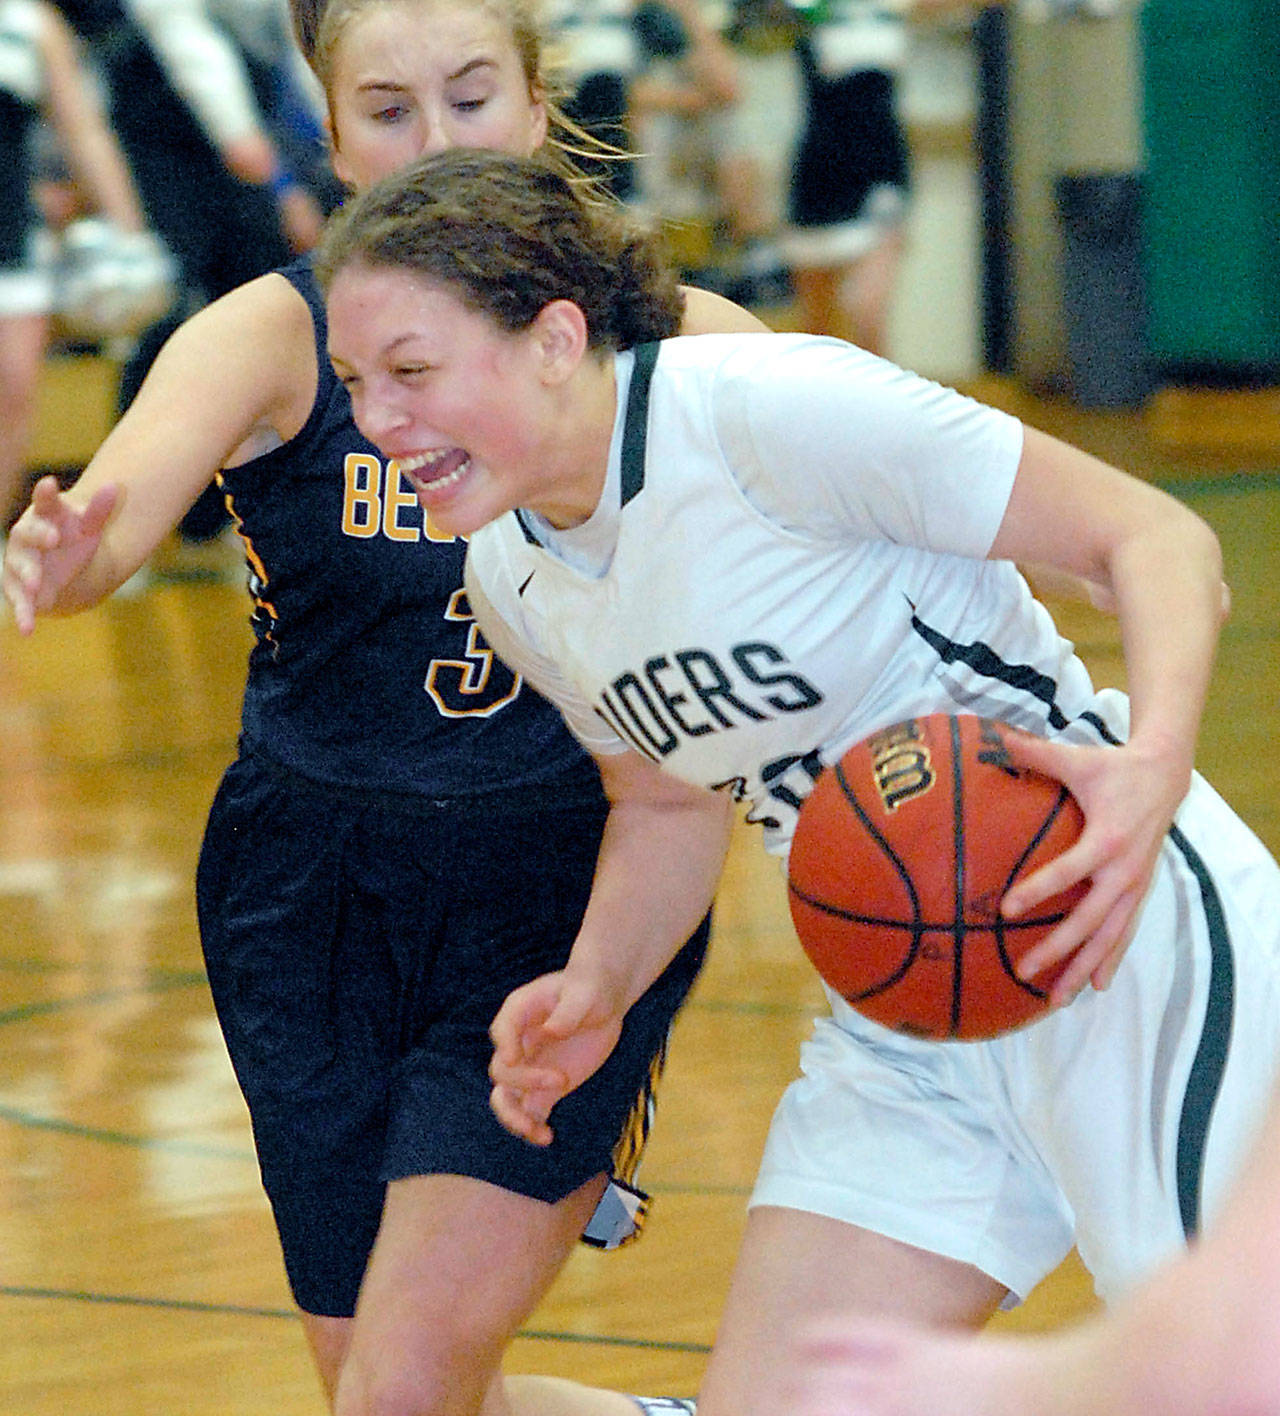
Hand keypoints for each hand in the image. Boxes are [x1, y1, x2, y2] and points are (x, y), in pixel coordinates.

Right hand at [2, 476, 117, 633]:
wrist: (64, 570)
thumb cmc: (74, 540)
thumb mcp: (89, 527)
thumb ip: (99, 510)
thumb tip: (113, 486)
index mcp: (45, 516)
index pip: (44, 502)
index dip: (46, 493)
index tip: (50, 483)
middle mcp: (26, 536)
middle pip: (27, 533)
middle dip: (38, 535)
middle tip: (53, 538)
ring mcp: (19, 561)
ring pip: (18, 566)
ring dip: (27, 573)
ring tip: (36, 583)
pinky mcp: (17, 588)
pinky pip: (19, 601)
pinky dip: (22, 614)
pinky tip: (27, 629)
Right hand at [489, 970, 623, 1145]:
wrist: (603, 1002)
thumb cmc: (589, 989)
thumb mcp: (583, 993)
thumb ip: (567, 1011)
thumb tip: (551, 1031)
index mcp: (518, 1013)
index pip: (501, 1031)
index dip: (505, 1046)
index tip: (516, 1058)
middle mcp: (516, 1044)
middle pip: (502, 1070)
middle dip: (525, 1080)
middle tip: (561, 1080)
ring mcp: (529, 1068)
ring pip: (505, 1099)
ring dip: (515, 1117)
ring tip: (538, 1131)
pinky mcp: (544, 1088)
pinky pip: (529, 1112)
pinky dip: (532, 1127)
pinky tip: (548, 1137)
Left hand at [999, 729, 1188, 1002]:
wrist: (1165, 776)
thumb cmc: (1113, 768)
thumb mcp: (1076, 759)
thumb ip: (1034, 752)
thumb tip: (992, 738)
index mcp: (1106, 839)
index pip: (1068, 872)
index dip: (1038, 891)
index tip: (1006, 910)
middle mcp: (1124, 870)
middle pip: (1089, 919)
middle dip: (1058, 949)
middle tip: (1024, 971)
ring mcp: (1134, 886)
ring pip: (1109, 937)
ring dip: (1083, 968)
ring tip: (1055, 999)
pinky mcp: (1138, 892)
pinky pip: (1123, 933)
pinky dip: (1109, 960)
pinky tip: (1094, 987)